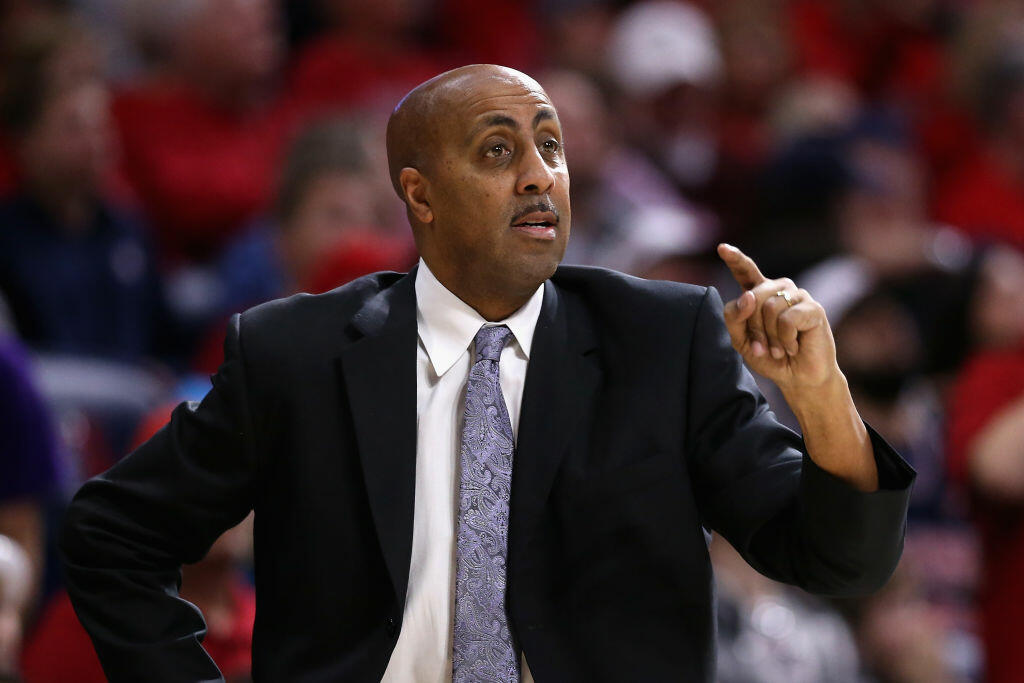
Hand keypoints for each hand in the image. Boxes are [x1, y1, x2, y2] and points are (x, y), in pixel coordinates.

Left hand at [717, 243, 838, 392]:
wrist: (798, 377)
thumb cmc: (770, 357)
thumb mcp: (742, 341)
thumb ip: (734, 318)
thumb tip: (748, 296)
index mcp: (759, 293)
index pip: (745, 271)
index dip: (735, 258)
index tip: (722, 248)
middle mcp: (778, 289)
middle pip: (751, 297)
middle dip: (753, 328)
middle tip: (764, 348)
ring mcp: (797, 296)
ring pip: (768, 308)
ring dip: (770, 337)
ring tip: (779, 348)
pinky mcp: (813, 308)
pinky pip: (787, 319)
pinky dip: (785, 339)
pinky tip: (793, 346)